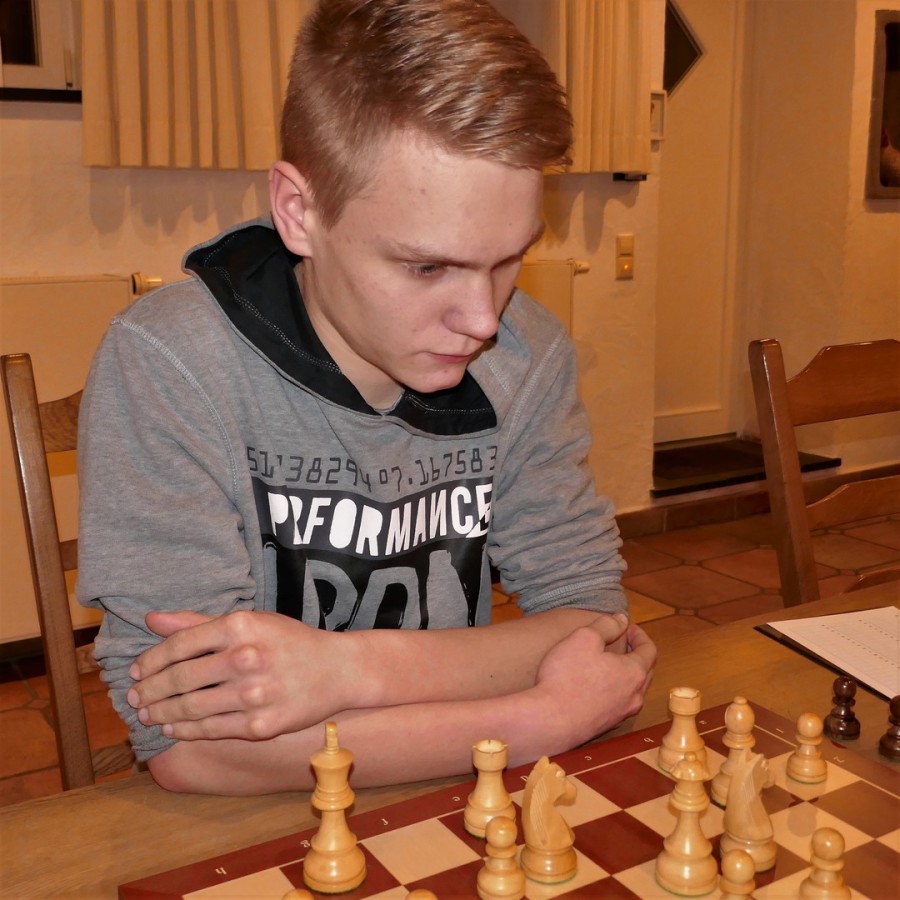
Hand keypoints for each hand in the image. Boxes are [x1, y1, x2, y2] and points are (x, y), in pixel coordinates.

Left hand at [126, 609, 364, 740]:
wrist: (337, 670)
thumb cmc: (289, 642)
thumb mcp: (250, 622)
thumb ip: (199, 622)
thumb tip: (151, 619)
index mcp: (240, 626)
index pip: (179, 645)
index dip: (149, 661)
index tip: (134, 671)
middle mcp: (246, 658)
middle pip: (179, 678)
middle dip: (148, 691)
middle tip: (133, 698)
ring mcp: (254, 694)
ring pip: (190, 707)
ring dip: (160, 713)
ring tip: (147, 714)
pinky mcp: (260, 724)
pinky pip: (210, 729)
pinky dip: (184, 730)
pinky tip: (172, 727)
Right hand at [531, 620, 655, 745]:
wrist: (550, 720)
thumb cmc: (567, 677)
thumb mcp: (584, 638)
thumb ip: (606, 625)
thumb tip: (622, 619)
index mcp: (633, 673)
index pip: (649, 650)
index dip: (640, 635)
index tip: (627, 627)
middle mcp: (634, 696)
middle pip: (645, 671)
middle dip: (636, 654)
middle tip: (621, 642)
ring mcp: (620, 714)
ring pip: (632, 690)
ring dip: (625, 673)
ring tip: (608, 663)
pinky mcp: (605, 725)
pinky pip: (618, 703)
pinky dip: (614, 689)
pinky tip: (595, 685)